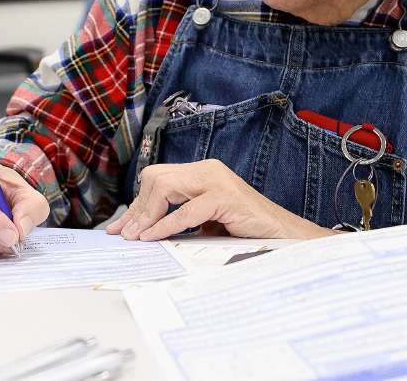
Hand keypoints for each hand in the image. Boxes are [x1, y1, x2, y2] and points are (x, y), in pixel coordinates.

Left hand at [105, 159, 336, 240]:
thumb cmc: (246, 231)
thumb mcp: (207, 222)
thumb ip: (181, 219)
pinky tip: (153, 237)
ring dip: (146, 215)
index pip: (157, 179)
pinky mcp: (225, 197)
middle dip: (136, 208)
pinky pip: (186, 210)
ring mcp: (217, 181)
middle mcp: (208, 169)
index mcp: (202, 172)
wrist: (285, 236)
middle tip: (124, 234)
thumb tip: (144, 233)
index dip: (137, 204)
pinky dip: (165, 225)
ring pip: (166, 187)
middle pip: (155, 178)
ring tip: (135, 237)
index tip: (120, 228)